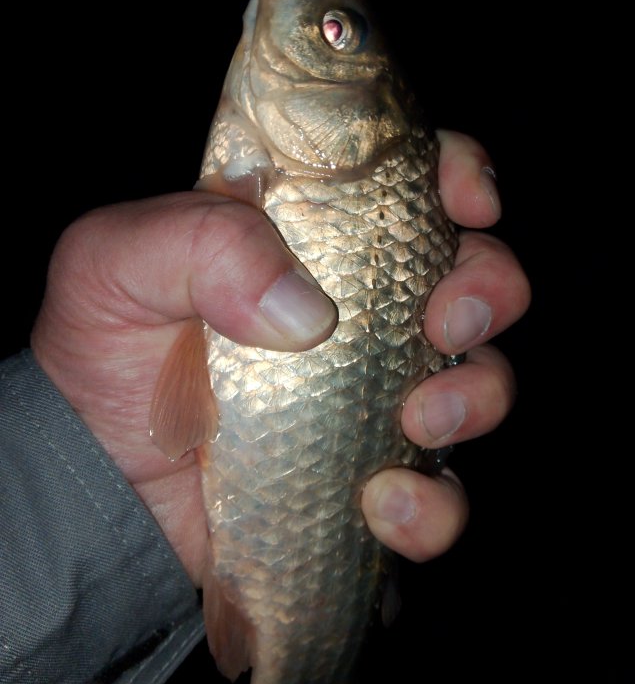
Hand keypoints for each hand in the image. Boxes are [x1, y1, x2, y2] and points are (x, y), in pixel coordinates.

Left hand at [31, 130, 529, 583]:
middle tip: (446, 321)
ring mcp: (377, 395)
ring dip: (477, 396)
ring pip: (482, 382)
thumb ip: (198, 243)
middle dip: (491, 289)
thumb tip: (304, 311)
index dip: (460, 176)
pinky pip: (443, 496)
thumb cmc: (103, 352)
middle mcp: (361, 309)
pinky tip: (381, 506)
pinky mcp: (374, 477)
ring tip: (419, 420)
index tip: (470, 203)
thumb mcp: (114, 265)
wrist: (93, 478)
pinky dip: (435, 507)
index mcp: (312, 237)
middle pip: (479, 276)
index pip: (412, 182)